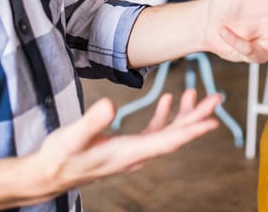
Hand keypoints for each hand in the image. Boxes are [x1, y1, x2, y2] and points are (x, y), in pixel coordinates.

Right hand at [36, 89, 219, 194]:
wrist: (49, 173)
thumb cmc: (60, 156)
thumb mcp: (73, 136)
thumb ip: (92, 122)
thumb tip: (110, 105)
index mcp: (128, 153)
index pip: (168, 141)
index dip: (191, 131)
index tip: (213, 122)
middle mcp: (137, 155)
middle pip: (175, 136)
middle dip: (197, 117)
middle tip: (217, 98)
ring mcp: (134, 152)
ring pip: (167, 133)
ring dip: (183, 114)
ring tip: (195, 93)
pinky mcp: (127, 147)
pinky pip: (154, 132)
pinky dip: (163, 116)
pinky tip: (167, 100)